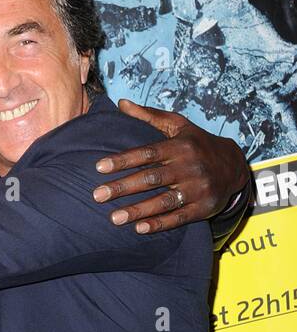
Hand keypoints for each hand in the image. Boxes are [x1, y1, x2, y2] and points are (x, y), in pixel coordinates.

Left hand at [92, 98, 249, 232]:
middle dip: (123, 187)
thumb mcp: (178, 125)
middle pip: (152, 179)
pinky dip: (160, 224)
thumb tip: (121, 103)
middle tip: (97, 195)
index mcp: (180, 146)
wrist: (234, 166)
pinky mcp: (203, 208)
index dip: (123, 160)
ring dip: (138, 211)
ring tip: (113, 218)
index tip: (99, 167)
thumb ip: (149, 116)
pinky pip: (179, 217)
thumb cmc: (197, 144)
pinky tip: (140, 228)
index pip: (147, 153)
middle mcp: (189, 167)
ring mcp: (197, 189)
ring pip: (164, 201)